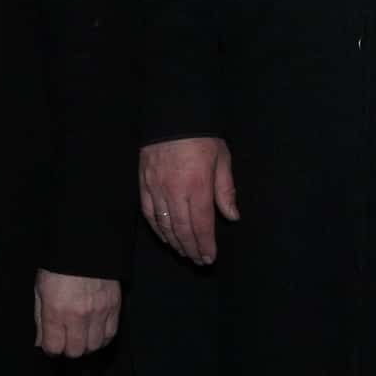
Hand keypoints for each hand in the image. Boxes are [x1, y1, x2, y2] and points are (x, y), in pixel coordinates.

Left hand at [34, 268, 125, 356]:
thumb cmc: (59, 266)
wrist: (85, 246)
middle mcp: (78, 315)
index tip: (51, 344)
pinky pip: (110, 334)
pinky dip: (102, 338)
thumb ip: (40, 319)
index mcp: (56, 310)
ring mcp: (99, 312)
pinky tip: (95, 332)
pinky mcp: (114, 306)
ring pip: (94, 346)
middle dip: (68, 349)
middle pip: (76, 351)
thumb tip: (40, 342)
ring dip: (86, 345)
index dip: (51, 349)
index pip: (54, 347)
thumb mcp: (40, 290)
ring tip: (81, 336)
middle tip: (66, 340)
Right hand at [143, 135, 236, 263]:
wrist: (172, 114)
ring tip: (184, 253)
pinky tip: (165, 237)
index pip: (201, 224)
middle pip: (183, 229)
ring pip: (165, 224)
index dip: (205, 244)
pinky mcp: (143, 183)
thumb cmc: (202, 136)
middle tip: (199, 261)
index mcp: (197, 186)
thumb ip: (226, 190)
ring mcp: (156, 188)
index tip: (210, 257)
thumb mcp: (222, 159)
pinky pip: (148, 212)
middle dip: (192, 248)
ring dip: (175, 242)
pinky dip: (157, 228)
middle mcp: (175, 191)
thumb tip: (232, 216)